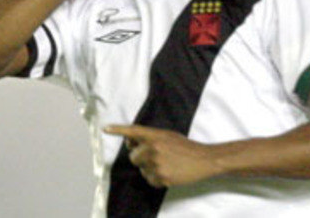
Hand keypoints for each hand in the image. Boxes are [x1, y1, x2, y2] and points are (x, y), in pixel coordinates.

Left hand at [104, 124, 220, 187]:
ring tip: (166, 164)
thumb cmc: (185, 147)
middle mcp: (153, 148)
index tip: (105, 128)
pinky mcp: (161, 177)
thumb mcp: (167, 136)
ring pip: (141, 169)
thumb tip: (131, 143)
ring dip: (149, 168)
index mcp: (156, 135)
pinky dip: (156, 178)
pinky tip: (168, 172)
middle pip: (133, 156)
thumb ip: (150, 137)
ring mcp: (157, 164)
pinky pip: (149, 180)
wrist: (204, 159)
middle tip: (155, 156)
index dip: (118, 129)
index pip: (133, 131)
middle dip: (140, 157)